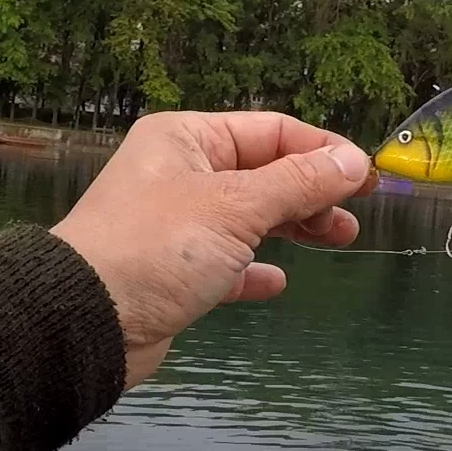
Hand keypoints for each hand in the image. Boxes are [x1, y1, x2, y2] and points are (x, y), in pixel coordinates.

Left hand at [50, 110, 376, 388]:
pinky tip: (277, 281)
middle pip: (264, 173)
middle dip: (313, 191)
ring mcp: (176, 224)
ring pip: (250, 217)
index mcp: (187, 139)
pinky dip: (254, 268)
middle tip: (355, 215)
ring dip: (295, 227)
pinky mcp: (173, 272)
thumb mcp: (236, 207)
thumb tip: (355, 160)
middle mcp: (181, 174)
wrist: (84, 320)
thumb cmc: (158, 246)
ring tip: (337, 240)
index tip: (367, 177)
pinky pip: (226, 262)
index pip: (271, 131)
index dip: (323, 151)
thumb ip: (300, 183)